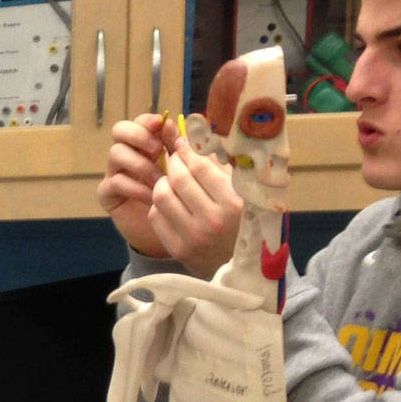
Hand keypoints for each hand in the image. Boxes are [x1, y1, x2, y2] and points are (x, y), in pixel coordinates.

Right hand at [98, 112, 174, 256]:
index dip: (148, 120)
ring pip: (116, 153)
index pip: (141, 121)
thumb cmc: (181, 196)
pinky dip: (135, 187)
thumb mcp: (186, 171)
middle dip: (139, 136)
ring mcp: (115, 172)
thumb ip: (182, 149)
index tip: (162, 124)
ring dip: (141, 164)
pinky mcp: (108, 193)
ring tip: (161, 181)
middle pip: (120, 130)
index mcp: (147, 143)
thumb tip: (180, 123)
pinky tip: (152, 197)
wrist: (171, 229)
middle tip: (158, 150)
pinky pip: (114, 181)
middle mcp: (128, 153)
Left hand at [149, 132, 243, 277]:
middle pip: (178, 179)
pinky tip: (170, 202)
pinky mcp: (178, 250)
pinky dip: (159, 204)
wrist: (242, 266)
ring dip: (163, 182)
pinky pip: (156, 216)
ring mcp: (193, 238)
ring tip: (171, 180)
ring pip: (162, 196)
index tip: (182, 143)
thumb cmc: (244, 221)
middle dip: (173, 163)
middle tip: (174, 159)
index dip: (187, 151)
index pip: (199, 167)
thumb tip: (198, 135)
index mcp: (234, 204)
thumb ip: (222, 166)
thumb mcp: (243, 193)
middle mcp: (213, 221)